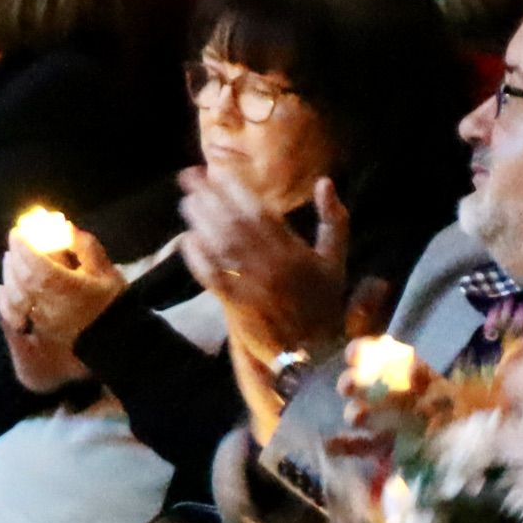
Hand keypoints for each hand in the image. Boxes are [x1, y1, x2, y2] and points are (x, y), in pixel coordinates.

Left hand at [2, 227, 125, 353]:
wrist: (113, 338)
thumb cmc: (110, 300)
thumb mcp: (105, 270)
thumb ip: (83, 246)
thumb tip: (61, 226)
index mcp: (72, 290)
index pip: (39, 267)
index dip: (25, 248)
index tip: (18, 231)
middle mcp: (52, 307)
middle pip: (23, 279)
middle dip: (16, 256)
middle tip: (15, 239)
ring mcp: (41, 323)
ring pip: (15, 296)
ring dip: (9, 273)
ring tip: (11, 257)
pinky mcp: (35, 332)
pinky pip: (12, 315)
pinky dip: (4, 298)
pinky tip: (5, 286)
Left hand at [183, 166, 349, 360]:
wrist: (313, 351)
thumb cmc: (323, 302)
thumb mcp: (336, 259)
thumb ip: (334, 219)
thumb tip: (325, 182)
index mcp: (294, 250)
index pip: (259, 210)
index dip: (235, 189)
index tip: (217, 171)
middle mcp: (271, 264)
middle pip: (234, 222)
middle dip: (209, 196)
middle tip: (189, 177)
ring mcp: (252, 285)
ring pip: (221, 245)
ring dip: (200, 221)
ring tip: (187, 202)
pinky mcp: (236, 305)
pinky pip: (213, 277)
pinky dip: (199, 258)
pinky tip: (188, 241)